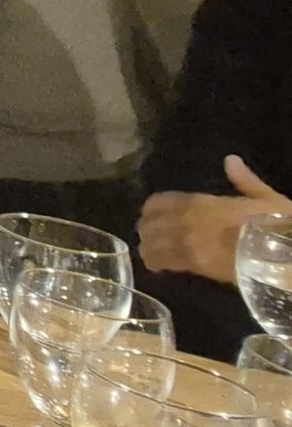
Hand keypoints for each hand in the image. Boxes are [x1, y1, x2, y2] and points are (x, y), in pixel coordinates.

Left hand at [139, 156, 289, 284]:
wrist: (284, 255)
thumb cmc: (276, 225)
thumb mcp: (265, 198)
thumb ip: (244, 181)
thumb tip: (231, 160)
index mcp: (202, 202)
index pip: (160, 201)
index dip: (152, 209)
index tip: (152, 215)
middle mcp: (187, 219)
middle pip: (150, 223)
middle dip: (147, 229)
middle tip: (149, 236)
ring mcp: (187, 242)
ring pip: (152, 243)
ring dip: (149, 247)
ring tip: (150, 252)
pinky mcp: (193, 264)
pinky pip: (163, 261)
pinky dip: (156, 263)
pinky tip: (157, 266)